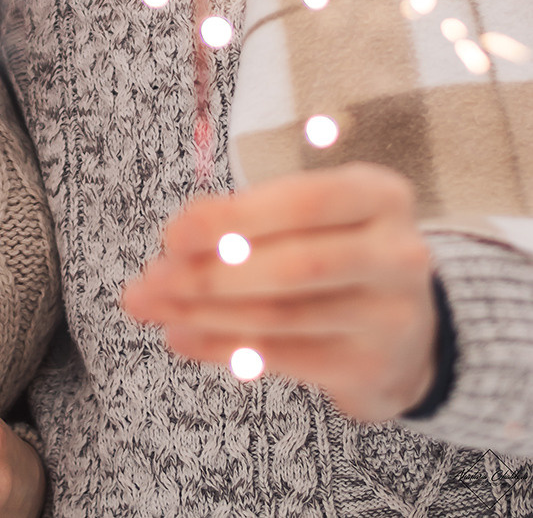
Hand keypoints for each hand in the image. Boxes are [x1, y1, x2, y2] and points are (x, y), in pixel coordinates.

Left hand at [122, 162, 437, 423]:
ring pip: (281, 315)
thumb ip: (254, 219)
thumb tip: (175, 241)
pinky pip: (283, 357)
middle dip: (210, 273)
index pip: (303, 202)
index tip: (174, 232)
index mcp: (380, 195)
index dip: (234, 217)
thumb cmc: (340, 251)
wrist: (411, 332)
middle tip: (152, 279)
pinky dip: (224, 347)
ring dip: (205, 313)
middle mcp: (396, 254)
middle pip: (293, 265)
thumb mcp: (318, 216)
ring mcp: (390, 317)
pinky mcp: (371, 368)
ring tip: (154, 306)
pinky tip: (183, 336)